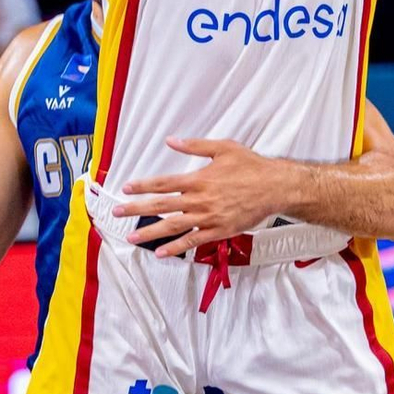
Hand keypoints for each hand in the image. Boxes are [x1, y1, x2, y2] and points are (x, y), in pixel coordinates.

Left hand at [114, 137, 287, 256]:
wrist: (275, 187)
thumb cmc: (251, 167)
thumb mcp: (223, 148)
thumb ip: (195, 146)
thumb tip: (171, 140)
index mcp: (198, 179)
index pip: (163, 183)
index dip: (143, 186)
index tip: (127, 188)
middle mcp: (199, 200)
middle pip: (161, 206)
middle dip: (136, 209)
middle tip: (117, 213)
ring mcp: (208, 218)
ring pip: (173, 227)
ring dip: (150, 233)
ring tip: (132, 237)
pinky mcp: (218, 231)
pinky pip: (193, 242)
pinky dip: (176, 248)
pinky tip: (161, 253)